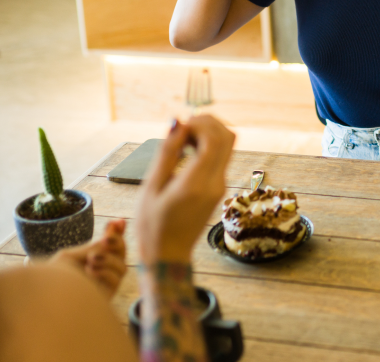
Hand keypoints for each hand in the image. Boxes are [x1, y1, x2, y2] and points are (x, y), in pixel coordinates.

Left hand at [48, 219, 127, 298]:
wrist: (47, 297)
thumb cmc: (56, 276)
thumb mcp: (72, 256)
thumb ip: (93, 246)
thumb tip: (115, 226)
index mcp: (94, 256)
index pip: (113, 242)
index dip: (119, 231)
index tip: (118, 222)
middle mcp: (104, 268)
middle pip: (122, 252)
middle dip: (117, 242)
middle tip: (104, 239)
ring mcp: (107, 282)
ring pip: (122, 266)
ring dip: (108, 260)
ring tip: (90, 259)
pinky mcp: (107, 294)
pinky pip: (115, 279)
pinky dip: (104, 272)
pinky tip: (90, 271)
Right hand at [136, 115, 235, 264]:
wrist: (168, 255)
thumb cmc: (152, 225)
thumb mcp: (151, 188)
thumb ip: (166, 153)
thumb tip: (177, 122)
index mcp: (197, 184)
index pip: (214, 140)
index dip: (199, 123)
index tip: (178, 126)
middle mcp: (215, 183)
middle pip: (228, 137)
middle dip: (208, 122)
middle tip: (183, 126)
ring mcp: (221, 186)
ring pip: (228, 144)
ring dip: (209, 132)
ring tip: (182, 138)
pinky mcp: (219, 188)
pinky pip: (221, 157)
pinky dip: (207, 145)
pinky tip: (187, 149)